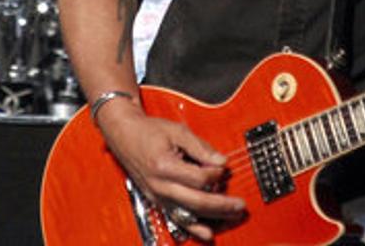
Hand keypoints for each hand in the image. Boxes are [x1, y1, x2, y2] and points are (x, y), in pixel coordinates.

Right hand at [95, 98, 245, 241]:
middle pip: (197, 201)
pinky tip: (208, 233)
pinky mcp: (158, 201)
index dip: (215, 174)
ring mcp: (158, 197)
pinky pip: (178, 218)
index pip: (199, 178)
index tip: (223, 166)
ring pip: (190, 214)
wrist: (124, 136)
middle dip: (222, 204)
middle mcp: (160, 186)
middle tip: (240, 204)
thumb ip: (200, 147)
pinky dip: (194, 228)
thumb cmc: (149, 131)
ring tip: (232, 216)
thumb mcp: (177, 131)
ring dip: (214, 217)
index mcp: (164, 166)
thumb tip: (221, 161)